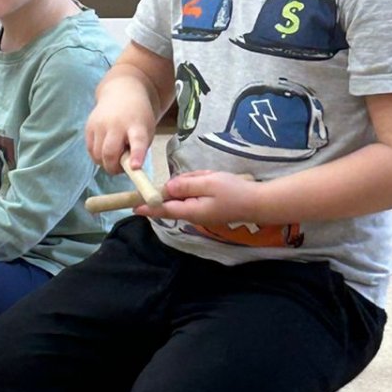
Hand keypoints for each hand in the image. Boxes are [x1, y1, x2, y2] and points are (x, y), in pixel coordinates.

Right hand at [85, 79, 156, 174]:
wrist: (122, 93)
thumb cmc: (137, 118)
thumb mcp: (146, 131)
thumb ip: (139, 150)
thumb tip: (128, 168)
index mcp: (137, 126)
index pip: (137, 142)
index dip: (136, 156)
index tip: (135, 167)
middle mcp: (117, 124)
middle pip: (110, 153)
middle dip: (114, 168)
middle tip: (121, 167)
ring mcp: (100, 124)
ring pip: (98, 155)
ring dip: (106, 162)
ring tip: (115, 155)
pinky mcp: (89, 126)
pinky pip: (91, 151)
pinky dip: (98, 155)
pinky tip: (106, 147)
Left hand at [150, 170, 264, 230]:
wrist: (259, 202)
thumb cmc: (235, 192)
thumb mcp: (209, 183)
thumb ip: (185, 185)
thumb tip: (167, 188)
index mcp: (190, 210)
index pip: (163, 210)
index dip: (147, 207)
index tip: (132, 207)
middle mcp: (193, 214)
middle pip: (175, 199)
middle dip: (183, 185)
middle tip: (203, 177)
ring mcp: (201, 212)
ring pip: (188, 193)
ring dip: (196, 182)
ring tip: (214, 178)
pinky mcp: (209, 207)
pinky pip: (198, 193)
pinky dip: (203, 184)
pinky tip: (216, 180)